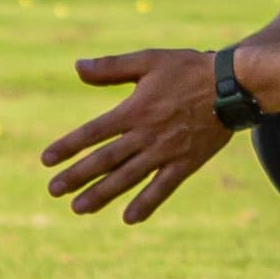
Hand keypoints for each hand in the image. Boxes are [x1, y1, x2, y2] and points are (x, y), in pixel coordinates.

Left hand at [41, 48, 238, 223]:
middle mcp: (146, 135)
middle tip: (54, 191)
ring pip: (128, 178)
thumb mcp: (148, 60)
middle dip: (77, 176)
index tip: (47, 160)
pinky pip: (163, 188)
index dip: (68, 146)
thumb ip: (111, 67)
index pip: (93, 132)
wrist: (232, 86)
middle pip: (105, 159)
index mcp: (134, 110)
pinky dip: (146, 203)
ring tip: (79, 208)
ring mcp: (166, 152)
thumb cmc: (188, 69)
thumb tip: (76, 67)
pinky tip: (129, 218)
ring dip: (102, 194)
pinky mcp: (186, 164)